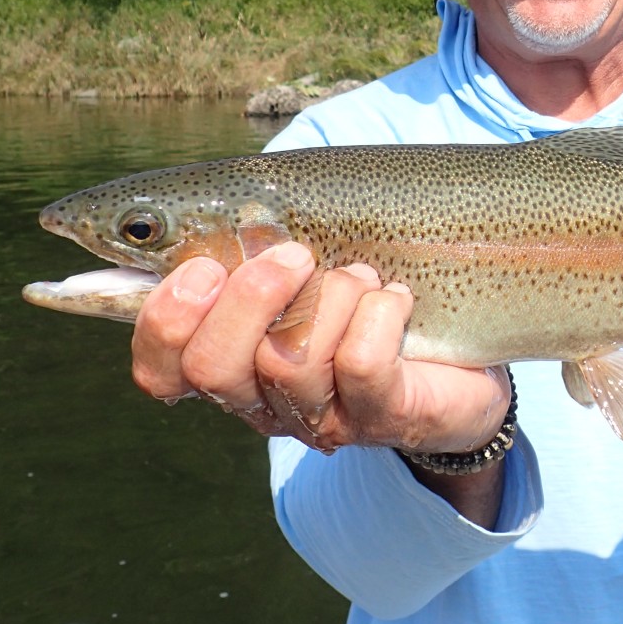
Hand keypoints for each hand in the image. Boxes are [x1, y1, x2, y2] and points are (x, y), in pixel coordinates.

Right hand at [128, 243, 510, 456]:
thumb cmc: (365, 295)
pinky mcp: (381, 417)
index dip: (163, 321)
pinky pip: (361, 364)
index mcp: (228, 359)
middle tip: (294, 255)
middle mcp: (261, 399)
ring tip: (362, 276)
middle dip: (250, 297)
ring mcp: (320, 417)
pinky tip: (396, 298)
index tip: (200, 267)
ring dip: (332, 295)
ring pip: (290, 359)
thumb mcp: (300, 259)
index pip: (160, 366)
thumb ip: (242, 242)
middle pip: (211, 367)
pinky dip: (381, 312)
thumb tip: (175, 206)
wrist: (462, 356)